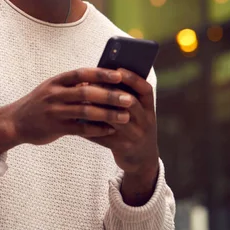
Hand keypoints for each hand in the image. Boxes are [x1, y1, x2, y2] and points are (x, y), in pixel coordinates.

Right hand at [0, 68, 131, 158]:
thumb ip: (73, 85)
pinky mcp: (55, 128)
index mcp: (56, 81)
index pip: (81, 73)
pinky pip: (80, 129)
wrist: (14, 122)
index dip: (101, 73)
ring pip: (85, 111)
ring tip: (125, 116)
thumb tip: (100, 80)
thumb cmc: (40, 103)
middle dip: (109, 95)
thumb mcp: (52, 88)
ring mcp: (54, 111)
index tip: (119, 74)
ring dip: (108, 114)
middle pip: (86, 92)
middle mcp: (55, 94)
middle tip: (128, 98)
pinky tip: (110, 130)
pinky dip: (97, 129)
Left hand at [88, 68, 159, 204]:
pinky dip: (91, 128)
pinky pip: (105, 136)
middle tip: (93, 83)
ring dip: (98, 108)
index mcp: (149, 109)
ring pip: (116, 119)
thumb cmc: (134, 127)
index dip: (132, 78)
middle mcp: (146, 121)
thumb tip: (102, 76)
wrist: (143, 160)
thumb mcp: (139, 113)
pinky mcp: (124, 148)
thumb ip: (127, 97)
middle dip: (111, 91)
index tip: (118, 69)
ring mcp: (136, 135)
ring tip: (83, 100)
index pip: (145, 90)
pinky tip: (79, 122)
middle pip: (130, 102)